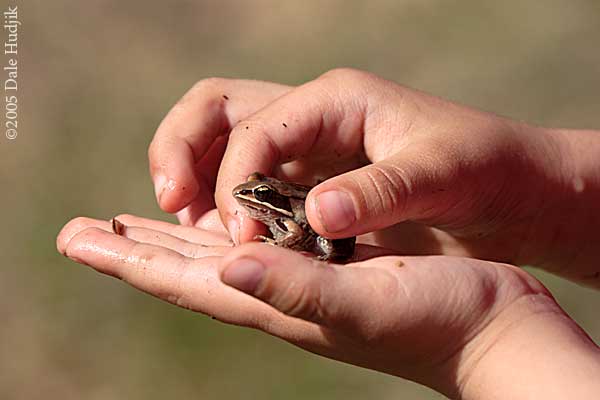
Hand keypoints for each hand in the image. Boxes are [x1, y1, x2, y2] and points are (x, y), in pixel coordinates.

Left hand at [56, 214, 599, 398]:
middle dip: (132, 248)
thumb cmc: (441, 318)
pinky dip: (226, 229)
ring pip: (217, 253)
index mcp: (279, 303)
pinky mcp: (333, 262)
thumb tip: (227, 266)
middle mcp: (282, 294)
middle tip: (84, 230)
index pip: (182, 281)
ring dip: (171, 240)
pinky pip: (261, 241)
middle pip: (186, 270)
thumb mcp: (366, 303)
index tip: (77, 238)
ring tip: (135, 224)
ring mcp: (306, 278)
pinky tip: (218, 222)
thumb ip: (296, 289)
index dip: (126, 260)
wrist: (493, 327)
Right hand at [149, 69, 599, 285]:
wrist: (508, 187)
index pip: (255, 128)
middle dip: (181, 150)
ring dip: (193, 174)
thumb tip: (316, 216)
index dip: (234, 180)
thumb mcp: (441, 176)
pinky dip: (222, 199)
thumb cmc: (482, 169)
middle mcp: (312, 113)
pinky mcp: (309, 174)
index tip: (242, 235)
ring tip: (185, 221)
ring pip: (222, 141)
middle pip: (216, 110)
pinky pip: (246, 176)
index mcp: (337, 99)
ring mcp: (307, 144)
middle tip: (172, 202)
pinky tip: (223, 233)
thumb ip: (380, 193)